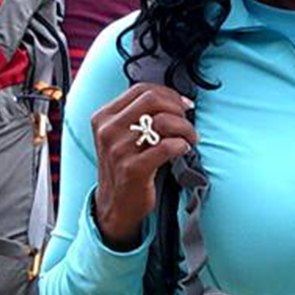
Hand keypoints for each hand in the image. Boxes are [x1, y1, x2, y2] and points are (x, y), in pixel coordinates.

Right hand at [89, 83, 197, 249]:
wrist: (115, 204)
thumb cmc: (125, 167)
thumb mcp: (121, 135)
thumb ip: (138, 115)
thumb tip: (176, 100)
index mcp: (104, 116)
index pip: (141, 89)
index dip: (169, 94)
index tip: (183, 105)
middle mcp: (108, 130)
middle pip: (152, 100)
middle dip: (178, 108)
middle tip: (188, 122)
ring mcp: (118, 150)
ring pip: (162, 122)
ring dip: (185, 128)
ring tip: (190, 138)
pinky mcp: (132, 169)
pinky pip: (166, 147)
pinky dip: (181, 145)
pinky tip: (183, 150)